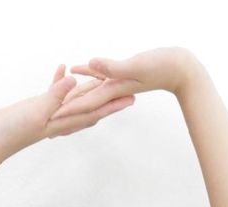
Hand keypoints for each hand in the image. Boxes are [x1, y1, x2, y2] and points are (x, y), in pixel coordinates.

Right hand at [0, 64, 136, 154]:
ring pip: (74, 99)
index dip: (112, 105)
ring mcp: (48, 115)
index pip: (93, 112)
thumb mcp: (35, 111)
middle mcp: (59, 120)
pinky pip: (53, 93)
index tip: (130, 98)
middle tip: (127, 90)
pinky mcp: (36, 109)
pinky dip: (60, 82)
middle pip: (90, 107)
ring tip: (104, 79)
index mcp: (62, 122)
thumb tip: (74, 81)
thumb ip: (54, 96)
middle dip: (108, 100)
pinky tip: (63, 69)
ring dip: (88, 89)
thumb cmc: (11, 131)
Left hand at [49, 47, 200, 122]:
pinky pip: (98, 75)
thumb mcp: (135, 66)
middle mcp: (112, 91)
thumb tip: (91, 64)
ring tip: (54, 103)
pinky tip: (74, 68)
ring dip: (71, 98)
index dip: (66, 111)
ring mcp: (116, 84)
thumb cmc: (164, 67)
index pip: (84, 104)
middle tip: (44, 121)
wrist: (183, 69)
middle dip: (65, 113)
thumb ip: (113, 67)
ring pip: (88, 92)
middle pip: (83, 104)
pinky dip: (85, 73)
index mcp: (113, 92)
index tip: (49, 120)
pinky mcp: (121, 73)